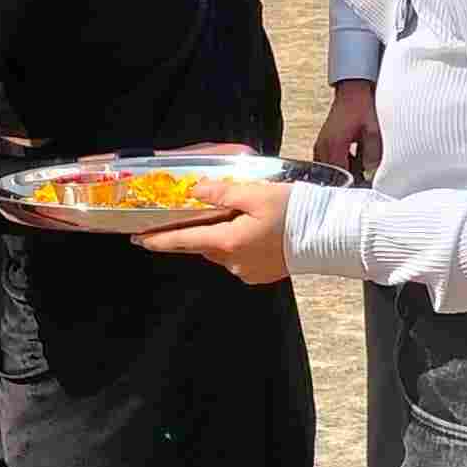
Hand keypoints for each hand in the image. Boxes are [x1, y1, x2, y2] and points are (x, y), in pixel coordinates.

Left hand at [136, 178, 291, 283]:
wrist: (328, 236)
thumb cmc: (295, 211)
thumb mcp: (256, 193)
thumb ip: (222, 192)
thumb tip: (195, 191)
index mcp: (228, 241)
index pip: (184, 241)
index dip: (159, 240)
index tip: (139, 240)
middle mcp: (233, 261)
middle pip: (202, 246)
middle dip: (194, 233)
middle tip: (188, 218)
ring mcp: (247, 271)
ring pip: (221, 252)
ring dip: (220, 237)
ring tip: (234, 218)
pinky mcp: (260, 275)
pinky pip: (239, 259)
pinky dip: (238, 246)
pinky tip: (253, 232)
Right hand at [313, 81, 383, 178]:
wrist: (353, 90)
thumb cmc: (362, 107)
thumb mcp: (373, 131)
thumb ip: (371, 155)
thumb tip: (370, 175)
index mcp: (334, 145)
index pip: (339, 178)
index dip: (351, 186)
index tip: (362, 190)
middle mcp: (323, 147)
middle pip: (332, 177)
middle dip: (347, 182)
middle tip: (362, 184)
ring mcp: (321, 144)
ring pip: (330, 171)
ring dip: (344, 174)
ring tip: (360, 172)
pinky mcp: (323, 142)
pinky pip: (329, 162)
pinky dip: (341, 165)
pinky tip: (355, 162)